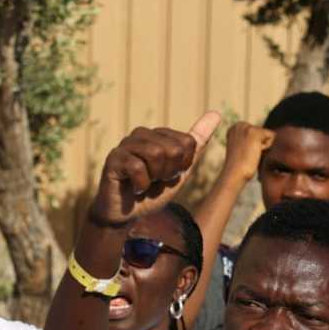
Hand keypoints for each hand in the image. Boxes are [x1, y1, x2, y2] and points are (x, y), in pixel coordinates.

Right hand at [90, 111, 221, 225]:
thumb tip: (215, 113)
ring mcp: (126, 144)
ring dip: (155, 177)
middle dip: (169, 172)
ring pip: (156, 153)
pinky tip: (135, 189)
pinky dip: (141, 184)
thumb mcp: (180, 170)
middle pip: (174, 148)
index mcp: (159, 134)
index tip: (168, 176)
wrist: (126, 216)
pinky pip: (137, 167)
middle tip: (155, 181)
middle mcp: (142, 134)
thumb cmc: (152, 193)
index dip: (183, 166)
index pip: (188, 142)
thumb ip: (196, 144)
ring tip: (145, 184)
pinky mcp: (113, 158)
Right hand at [222, 122, 275, 184]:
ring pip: (268, 135)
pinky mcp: (255, 132)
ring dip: (263, 147)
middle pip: (264, 132)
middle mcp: (240, 124)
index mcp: (235, 128)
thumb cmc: (239, 167)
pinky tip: (255, 153)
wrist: (234, 174)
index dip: (255, 146)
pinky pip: (273, 137)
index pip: (258, 132)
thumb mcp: (242, 148)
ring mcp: (247, 127)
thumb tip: (268, 136)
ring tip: (251, 155)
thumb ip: (250, 140)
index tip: (244, 153)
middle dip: (260, 145)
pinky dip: (267, 148)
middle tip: (248, 155)